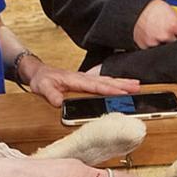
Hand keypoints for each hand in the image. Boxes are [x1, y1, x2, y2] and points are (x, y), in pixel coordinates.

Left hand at [18, 57, 139, 106]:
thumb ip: (51, 94)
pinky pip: (103, 81)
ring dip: (122, 82)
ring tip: (136, 84)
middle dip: (122, 84)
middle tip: (137, 87)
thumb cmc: (42, 79)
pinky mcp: (86, 81)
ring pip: (107, 80)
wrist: (39, 72)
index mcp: (75, 80)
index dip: (109, 89)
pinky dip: (115, 82)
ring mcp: (86, 78)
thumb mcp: (42, 87)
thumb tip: (59, 103)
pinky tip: (123, 85)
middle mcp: (83, 78)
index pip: (95, 85)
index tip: (122, 93)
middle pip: (106, 81)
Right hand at [133, 0, 176, 49]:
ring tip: (161, 35)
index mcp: (173, 25)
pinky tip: (154, 39)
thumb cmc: (153, 9)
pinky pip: (155, 52)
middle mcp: (164, 36)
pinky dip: (156, 48)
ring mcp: (154, 43)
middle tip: (173, 35)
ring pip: (167, 50)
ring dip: (167, 46)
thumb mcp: (173, 12)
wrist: (134, 9)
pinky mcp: (145, 48)